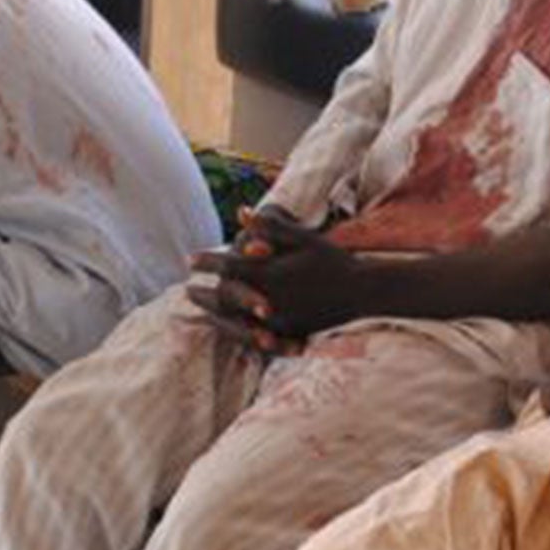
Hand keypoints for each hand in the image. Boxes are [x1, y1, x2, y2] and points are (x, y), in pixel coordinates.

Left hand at [185, 206, 362, 351]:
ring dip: (214, 313)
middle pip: (224, 299)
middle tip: (187, 287)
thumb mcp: (303, 239)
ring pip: (234, 321)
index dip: (207, 262)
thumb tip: (241, 212)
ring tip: (202, 309)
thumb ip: (271, 228)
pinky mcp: (287, 335)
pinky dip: (235, 331)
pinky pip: (252, 337)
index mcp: (270, 275)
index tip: (190, 259)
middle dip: (203, 292)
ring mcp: (277, 322)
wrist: (362, 293)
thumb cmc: (333, 261)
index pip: (227, 267)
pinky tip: (229, 327)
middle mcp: (268, 301)